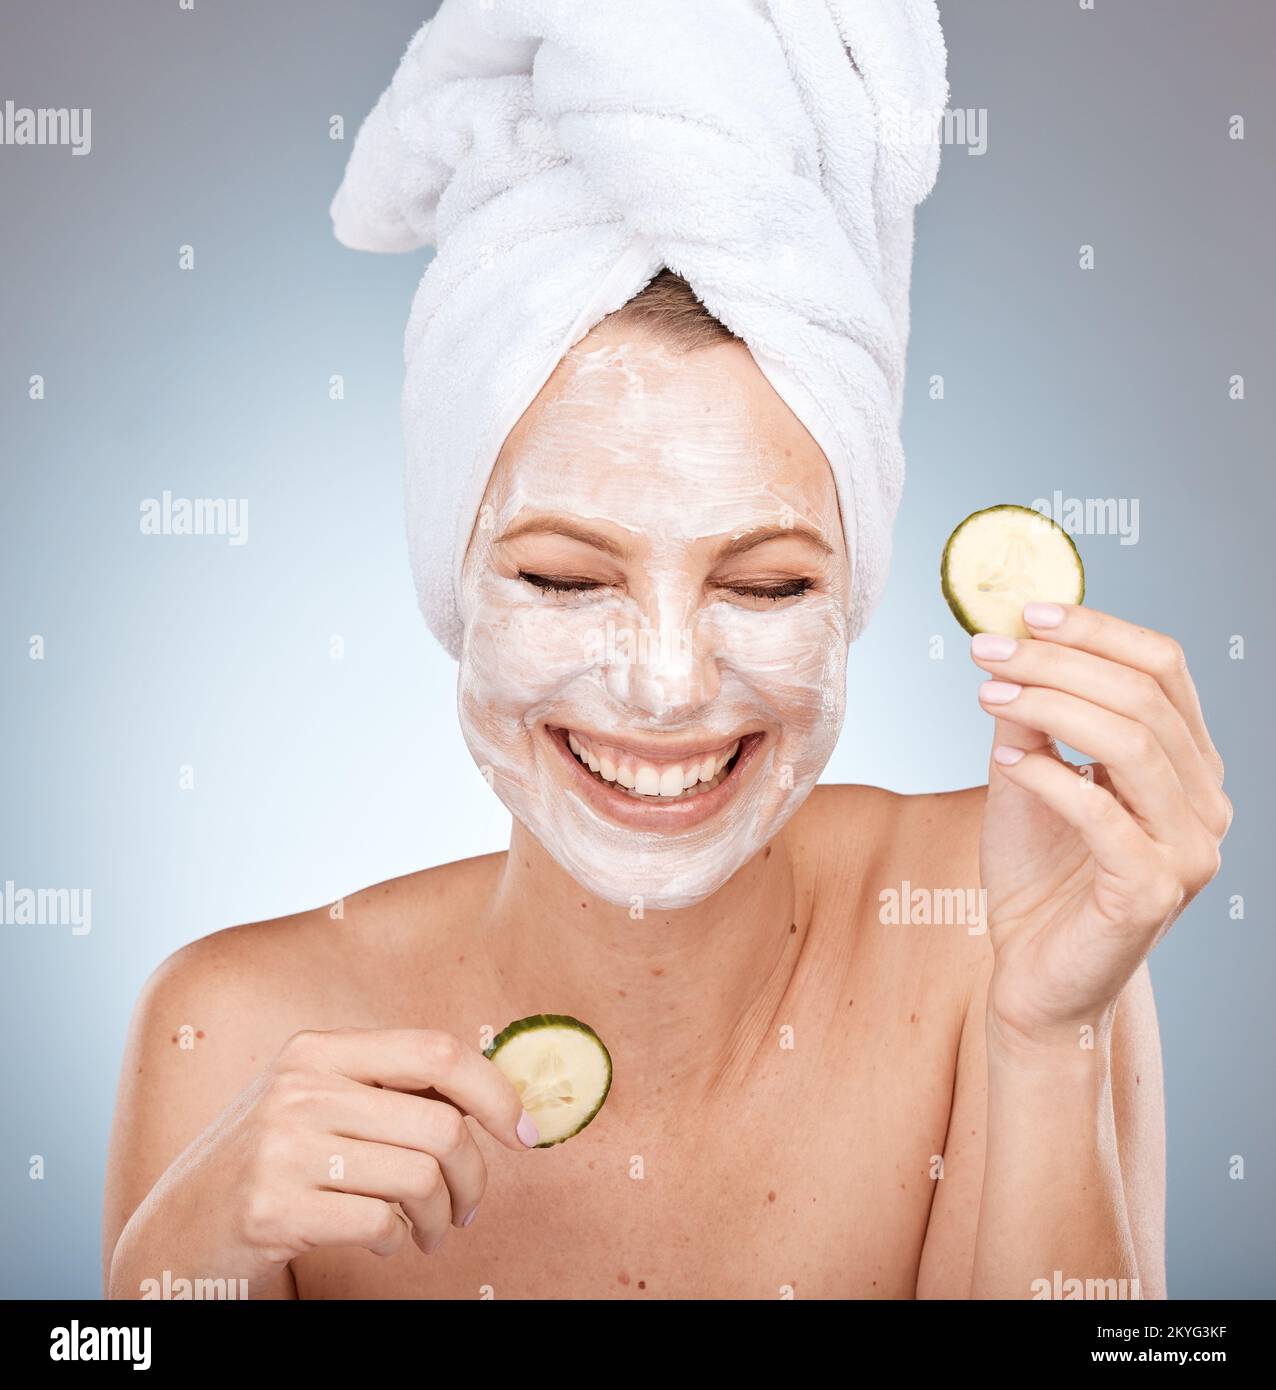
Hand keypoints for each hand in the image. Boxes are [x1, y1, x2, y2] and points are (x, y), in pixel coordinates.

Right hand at [109, 1028, 534, 1296]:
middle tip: (468, 1205)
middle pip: (442, 1125)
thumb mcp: (316, 1098)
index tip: (525, 1133)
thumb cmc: (271, 1159)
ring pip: (420, 1178)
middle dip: (474, 1176)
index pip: (436, 1052)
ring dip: (441, 1217)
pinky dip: (397, 1241)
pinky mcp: (272, 1209)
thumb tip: (494, 1094)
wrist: (177, 1228)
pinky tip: (383, 1241)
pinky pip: (381, 1224)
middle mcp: (299, 1088)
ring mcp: (281, 1147)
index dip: (496, 1092)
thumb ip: (388, 1086)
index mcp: (318, 1049)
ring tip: (430, 1230)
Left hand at [971, 603, 1229, 1052]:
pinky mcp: (1151, 891)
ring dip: (1052, 707)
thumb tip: (1010, 643)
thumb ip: (1031, 717)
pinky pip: (1104, 814)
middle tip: (987, 651)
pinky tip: (1006, 762)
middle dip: (1059, 663)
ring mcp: (1187, 850)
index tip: (1026, 611)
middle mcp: (1204, 803)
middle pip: (1145, 698)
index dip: (1098, 630)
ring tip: (988, 695)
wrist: (1032, 974)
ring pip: (1133, 744)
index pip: (1163, 669)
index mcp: (1186, 765)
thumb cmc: (1038, 876)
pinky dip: (1050, 776)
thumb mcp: (1028, 776)